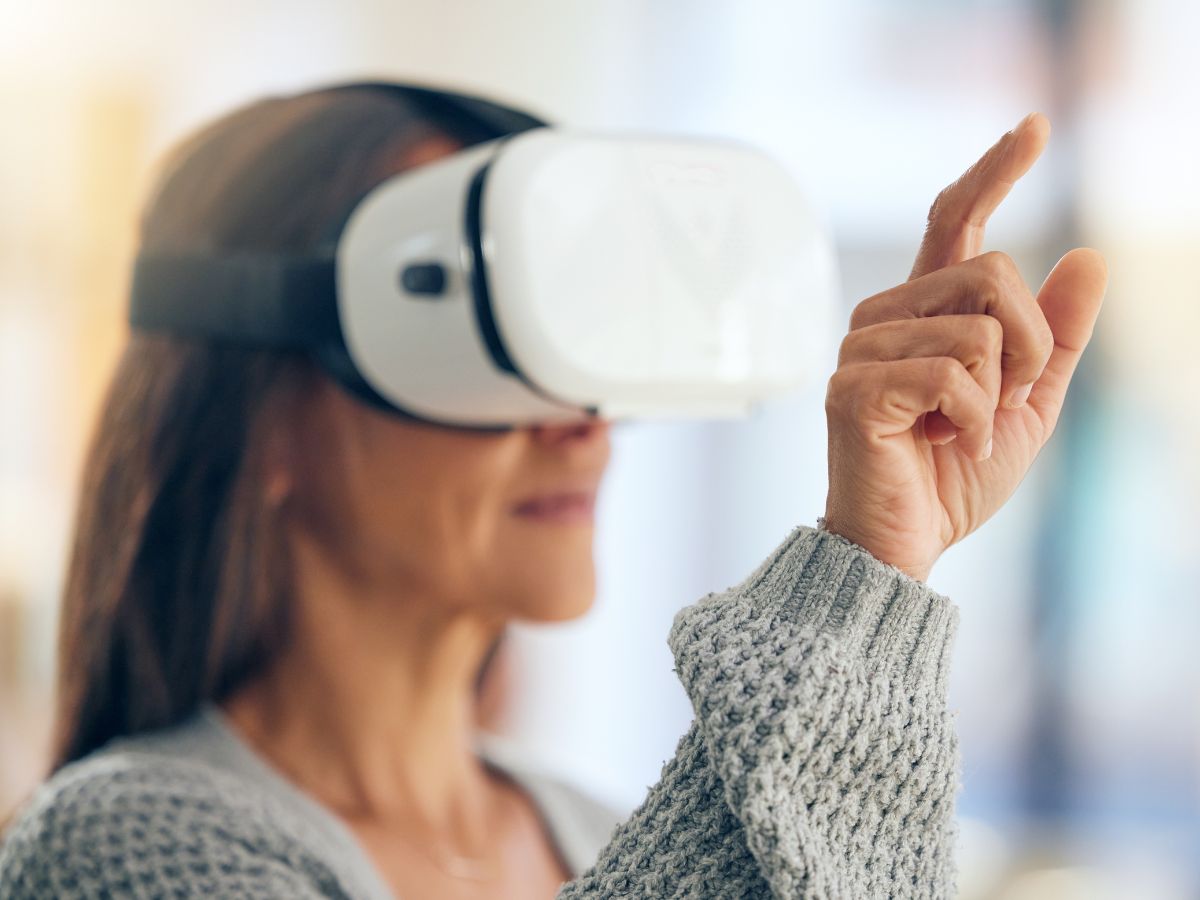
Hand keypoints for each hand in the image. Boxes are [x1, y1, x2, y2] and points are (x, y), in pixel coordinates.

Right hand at [822, 113, 1107, 581]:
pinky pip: (951, 375)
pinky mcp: (853, 388)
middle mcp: (886, 316)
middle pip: (993, 273)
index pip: (956, 221)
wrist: (908, 541)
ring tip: (968, 431)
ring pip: (978, 330)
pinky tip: (948, 442)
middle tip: (1007, 404)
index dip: (994, 171)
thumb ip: (1055, 336)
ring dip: (999, 395)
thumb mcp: (1029, 401)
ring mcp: (862, 349)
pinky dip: (974, 420)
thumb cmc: (953, 474)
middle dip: (1029, 347)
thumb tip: (1088, 257)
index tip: (1033, 125)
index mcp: (924, 311)